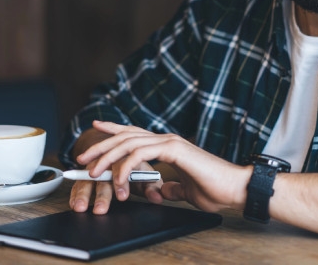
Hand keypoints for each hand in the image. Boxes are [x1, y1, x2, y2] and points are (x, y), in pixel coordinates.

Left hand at [77, 120, 249, 212]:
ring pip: (129, 142)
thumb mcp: (185, 191)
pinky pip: (141, 154)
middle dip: (102, 144)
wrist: (234, 188)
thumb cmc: (215, 189)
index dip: (115, 129)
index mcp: (168, 146)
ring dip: (108, 157)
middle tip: (83, 156)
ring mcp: (170, 142)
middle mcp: (167, 139)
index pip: (135, 134)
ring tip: (94, 172)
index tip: (96, 127)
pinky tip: (119, 179)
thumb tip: (161, 190)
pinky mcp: (174, 149)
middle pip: (126, 135)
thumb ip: (171, 187)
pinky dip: (126, 167)